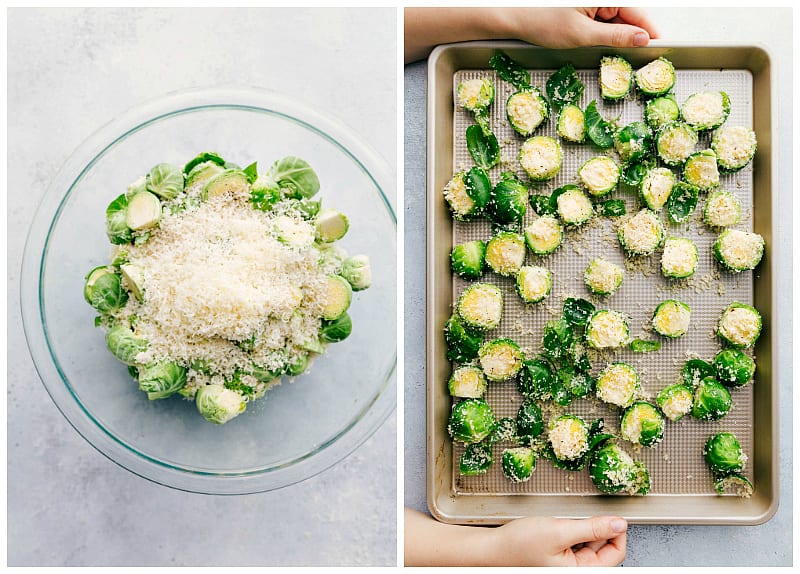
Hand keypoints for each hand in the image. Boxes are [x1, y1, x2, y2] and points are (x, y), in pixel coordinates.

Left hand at [404, 7, 658, 62]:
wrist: (513, 17)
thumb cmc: (542, 22)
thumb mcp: (582, 34)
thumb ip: (615, 37)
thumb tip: (641, 38)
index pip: (635, 10)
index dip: (647, 28)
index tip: (658, 42)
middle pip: (626, 14)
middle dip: (630, 33)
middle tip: (636, 55)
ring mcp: (590, 2)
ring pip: (613, 18)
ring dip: (615, 34)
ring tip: (613, 50)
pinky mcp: (581, 7)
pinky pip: (600, 19)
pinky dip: (602, 31)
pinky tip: (599, 42)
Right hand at [487, 514, 627, 566]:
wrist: (493, 548)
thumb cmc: (519, 544)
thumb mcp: (559, 530)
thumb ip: (592, 527)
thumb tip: (619, 524)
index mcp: (581, 572)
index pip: (616, 553)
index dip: (616, 531)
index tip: (612, 516)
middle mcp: (577, 572)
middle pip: (604, 549)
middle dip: (595, 529)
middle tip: (577, 519)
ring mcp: (569, 567)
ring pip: (590, 545)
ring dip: (583, 531)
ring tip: (563, 525)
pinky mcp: (562, 560)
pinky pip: (577, 545)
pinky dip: (573, 533)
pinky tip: (558, 529)